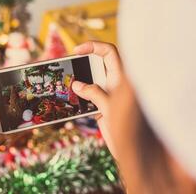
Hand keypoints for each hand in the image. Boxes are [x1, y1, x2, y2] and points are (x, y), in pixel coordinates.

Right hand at [72, 41, 122, 155]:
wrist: (132, 152)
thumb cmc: (128, 130)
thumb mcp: (109, 108)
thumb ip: (94, 93)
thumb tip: (77, 85)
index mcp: (121, 79)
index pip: (109, 52)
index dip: (93, 46)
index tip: (77, 51)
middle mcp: (115, 84)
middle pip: (98, 65)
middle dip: (82, 63)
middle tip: (68, 67)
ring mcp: (108, 95)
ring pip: (91, 81)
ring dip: (78, 81)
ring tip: (65, 83)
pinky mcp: (101, 107)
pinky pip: (88, 96)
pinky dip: (78, 96)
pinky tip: (70, 99)